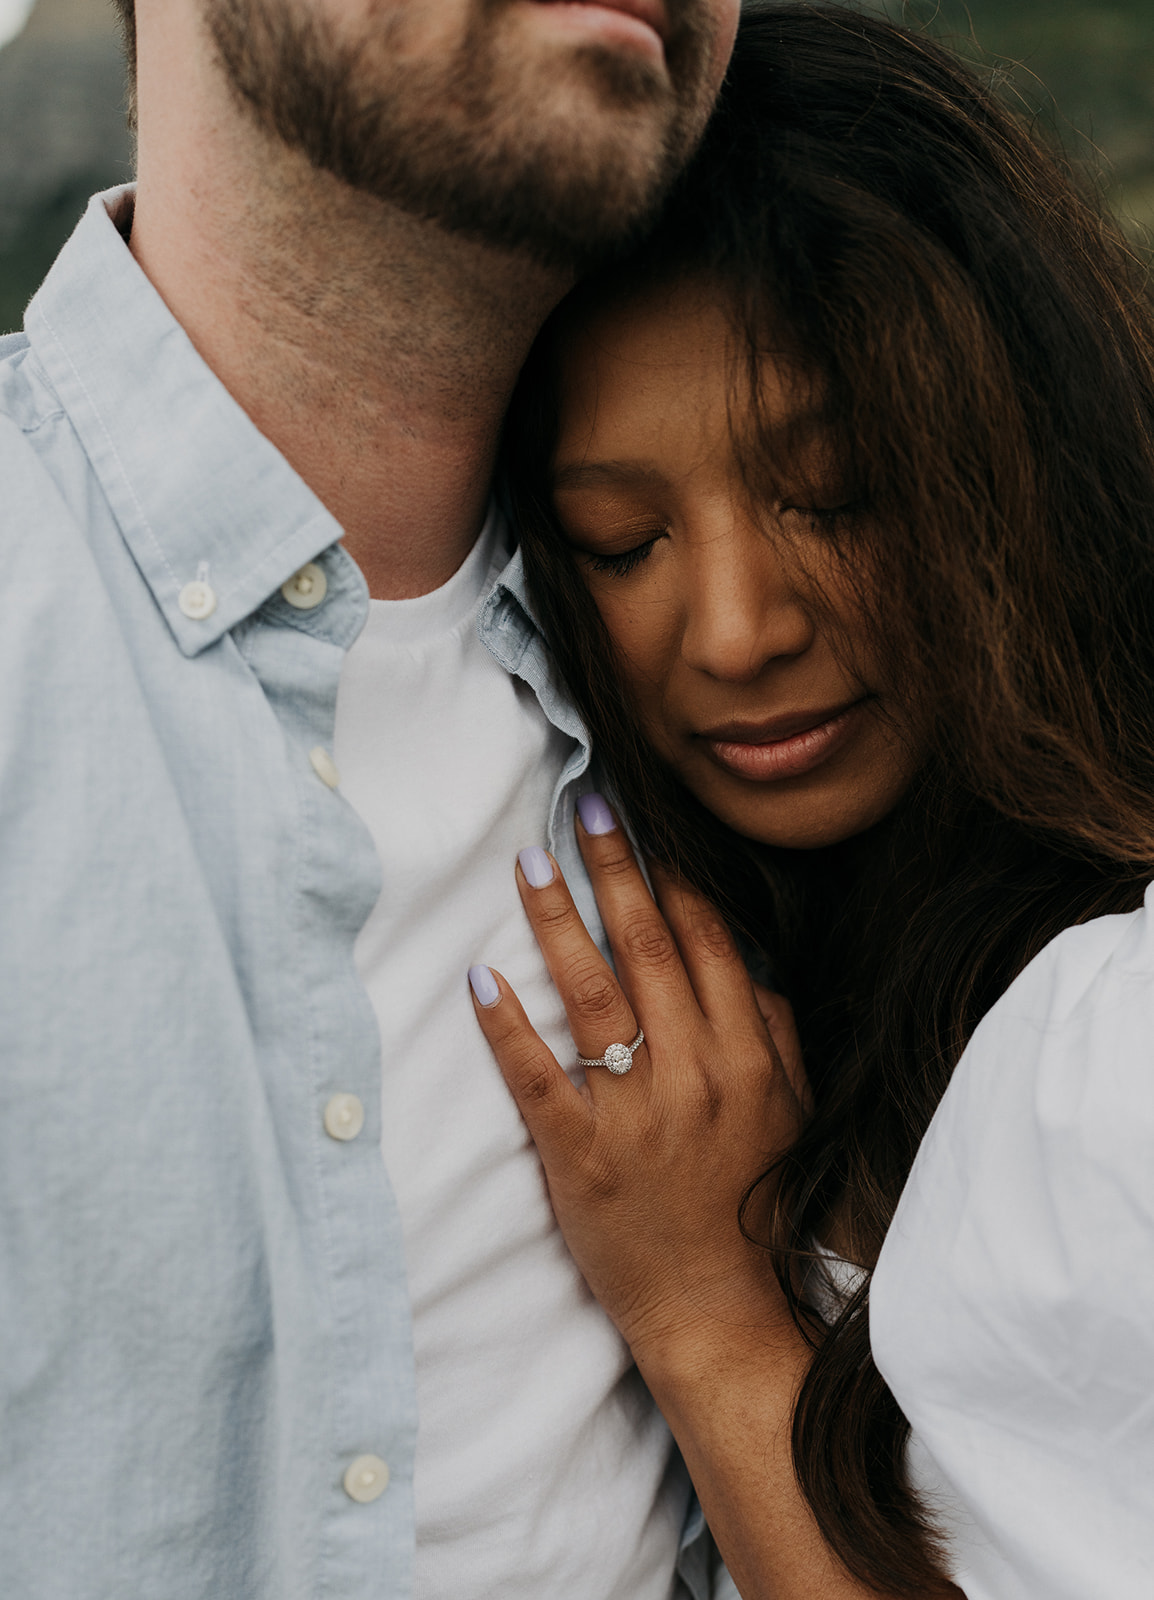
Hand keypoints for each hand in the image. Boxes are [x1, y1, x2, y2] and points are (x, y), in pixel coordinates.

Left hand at [468, 797, 806, 1369]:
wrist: (720, 1310)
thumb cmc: (752, 1206)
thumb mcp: (791, 1114)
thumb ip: (777, 1033)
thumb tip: (750, 966)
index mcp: (747, 1055)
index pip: (706, 941)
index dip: (672, 875)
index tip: (646, 825)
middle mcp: (695, 1071)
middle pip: (647, 947)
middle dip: (613, 870)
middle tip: (582, 810)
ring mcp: (636, 1112)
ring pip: (591, 995)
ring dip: (557, 922)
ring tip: (530, 864)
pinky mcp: (581, 1155)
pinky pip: (538, 1076)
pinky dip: (508, 1024)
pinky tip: (482, 977)